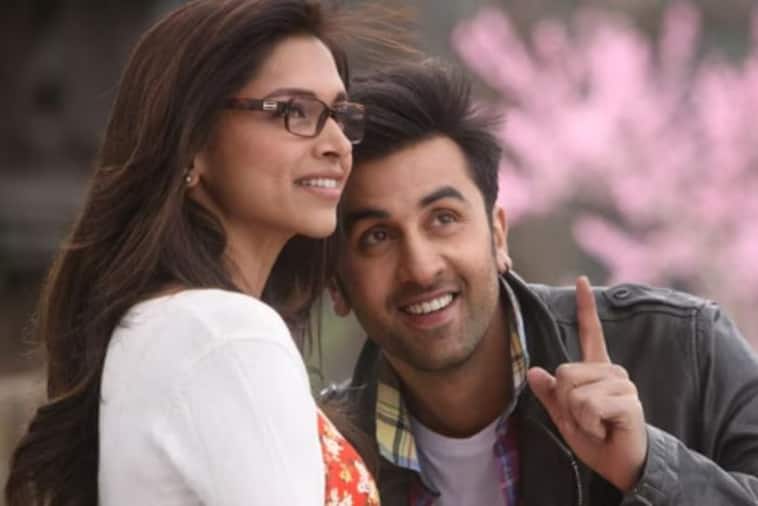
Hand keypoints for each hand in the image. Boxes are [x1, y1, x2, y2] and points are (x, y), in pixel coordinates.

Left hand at [527, 276, 646, 491]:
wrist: (621, 464)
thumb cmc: (596, 438)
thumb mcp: (565, 417)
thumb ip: (550, 395)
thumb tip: (533, 371)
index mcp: (596, 370)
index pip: (591, 333)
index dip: (585, 307)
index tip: (582, 280)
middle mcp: (611, 372)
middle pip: (564, 372)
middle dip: (564, 402)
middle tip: (584, 419)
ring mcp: (621, 385)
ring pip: (573, 391)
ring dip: (576, 416)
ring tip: (596, 424)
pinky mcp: (627, 401)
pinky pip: (587, 406)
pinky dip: (588, 424)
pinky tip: (604, 429)